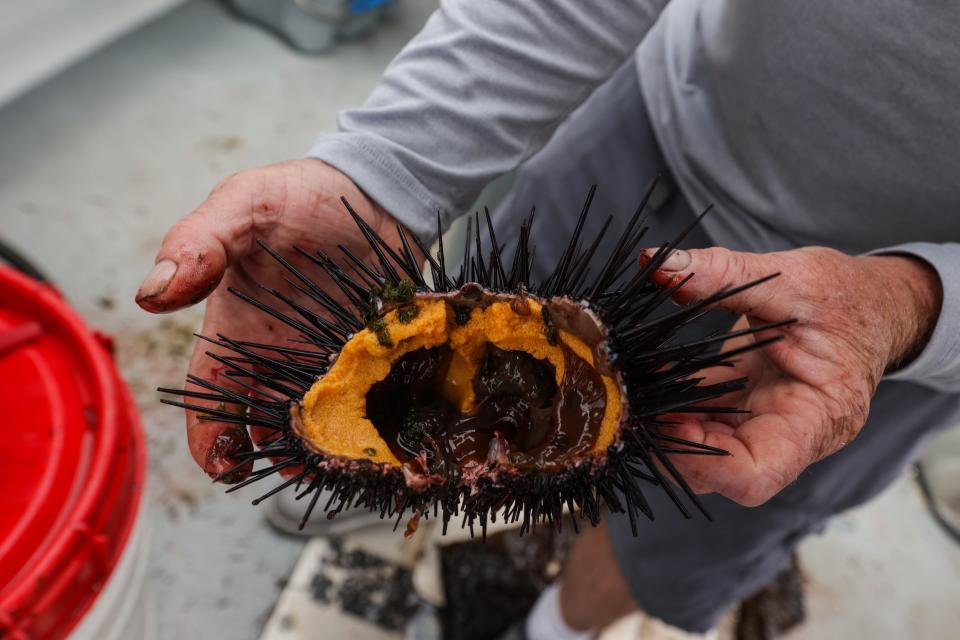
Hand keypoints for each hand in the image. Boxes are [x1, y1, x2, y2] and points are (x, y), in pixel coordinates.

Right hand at [136, 159, 407, 480]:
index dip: (210, 436)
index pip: (212, 393)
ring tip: (337, 463)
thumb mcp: (244, 204)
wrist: (374, 189)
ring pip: (317, 421)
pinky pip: (368, 401)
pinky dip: (367, 423)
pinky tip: (377, 437)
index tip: (223, 466)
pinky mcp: (374, 356)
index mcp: (238, 328)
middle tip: (294, 472)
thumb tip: (152, 294)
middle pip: (264, 422)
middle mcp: (280, 353)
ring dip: (322, 448)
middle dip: (273, 456)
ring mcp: (329, 358)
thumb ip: (201, 241)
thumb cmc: (302, 195)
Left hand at [650, 246, 941, 505]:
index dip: (703, 464)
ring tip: (636, 384)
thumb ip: (723, 273)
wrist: (874, 304)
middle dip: (673, 442)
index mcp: (817, 418)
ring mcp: (764, 424)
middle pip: (719, 470)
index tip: (668, 422)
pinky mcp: (744, 407)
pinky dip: (673, 401)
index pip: (756, 476)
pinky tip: (649, 374)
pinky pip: (703, 417)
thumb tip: (659, 267)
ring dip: (666, 421)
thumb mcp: (792, 277)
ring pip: (704, 446)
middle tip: (637, 402)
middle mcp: (789, 435)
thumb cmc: (848, 297)